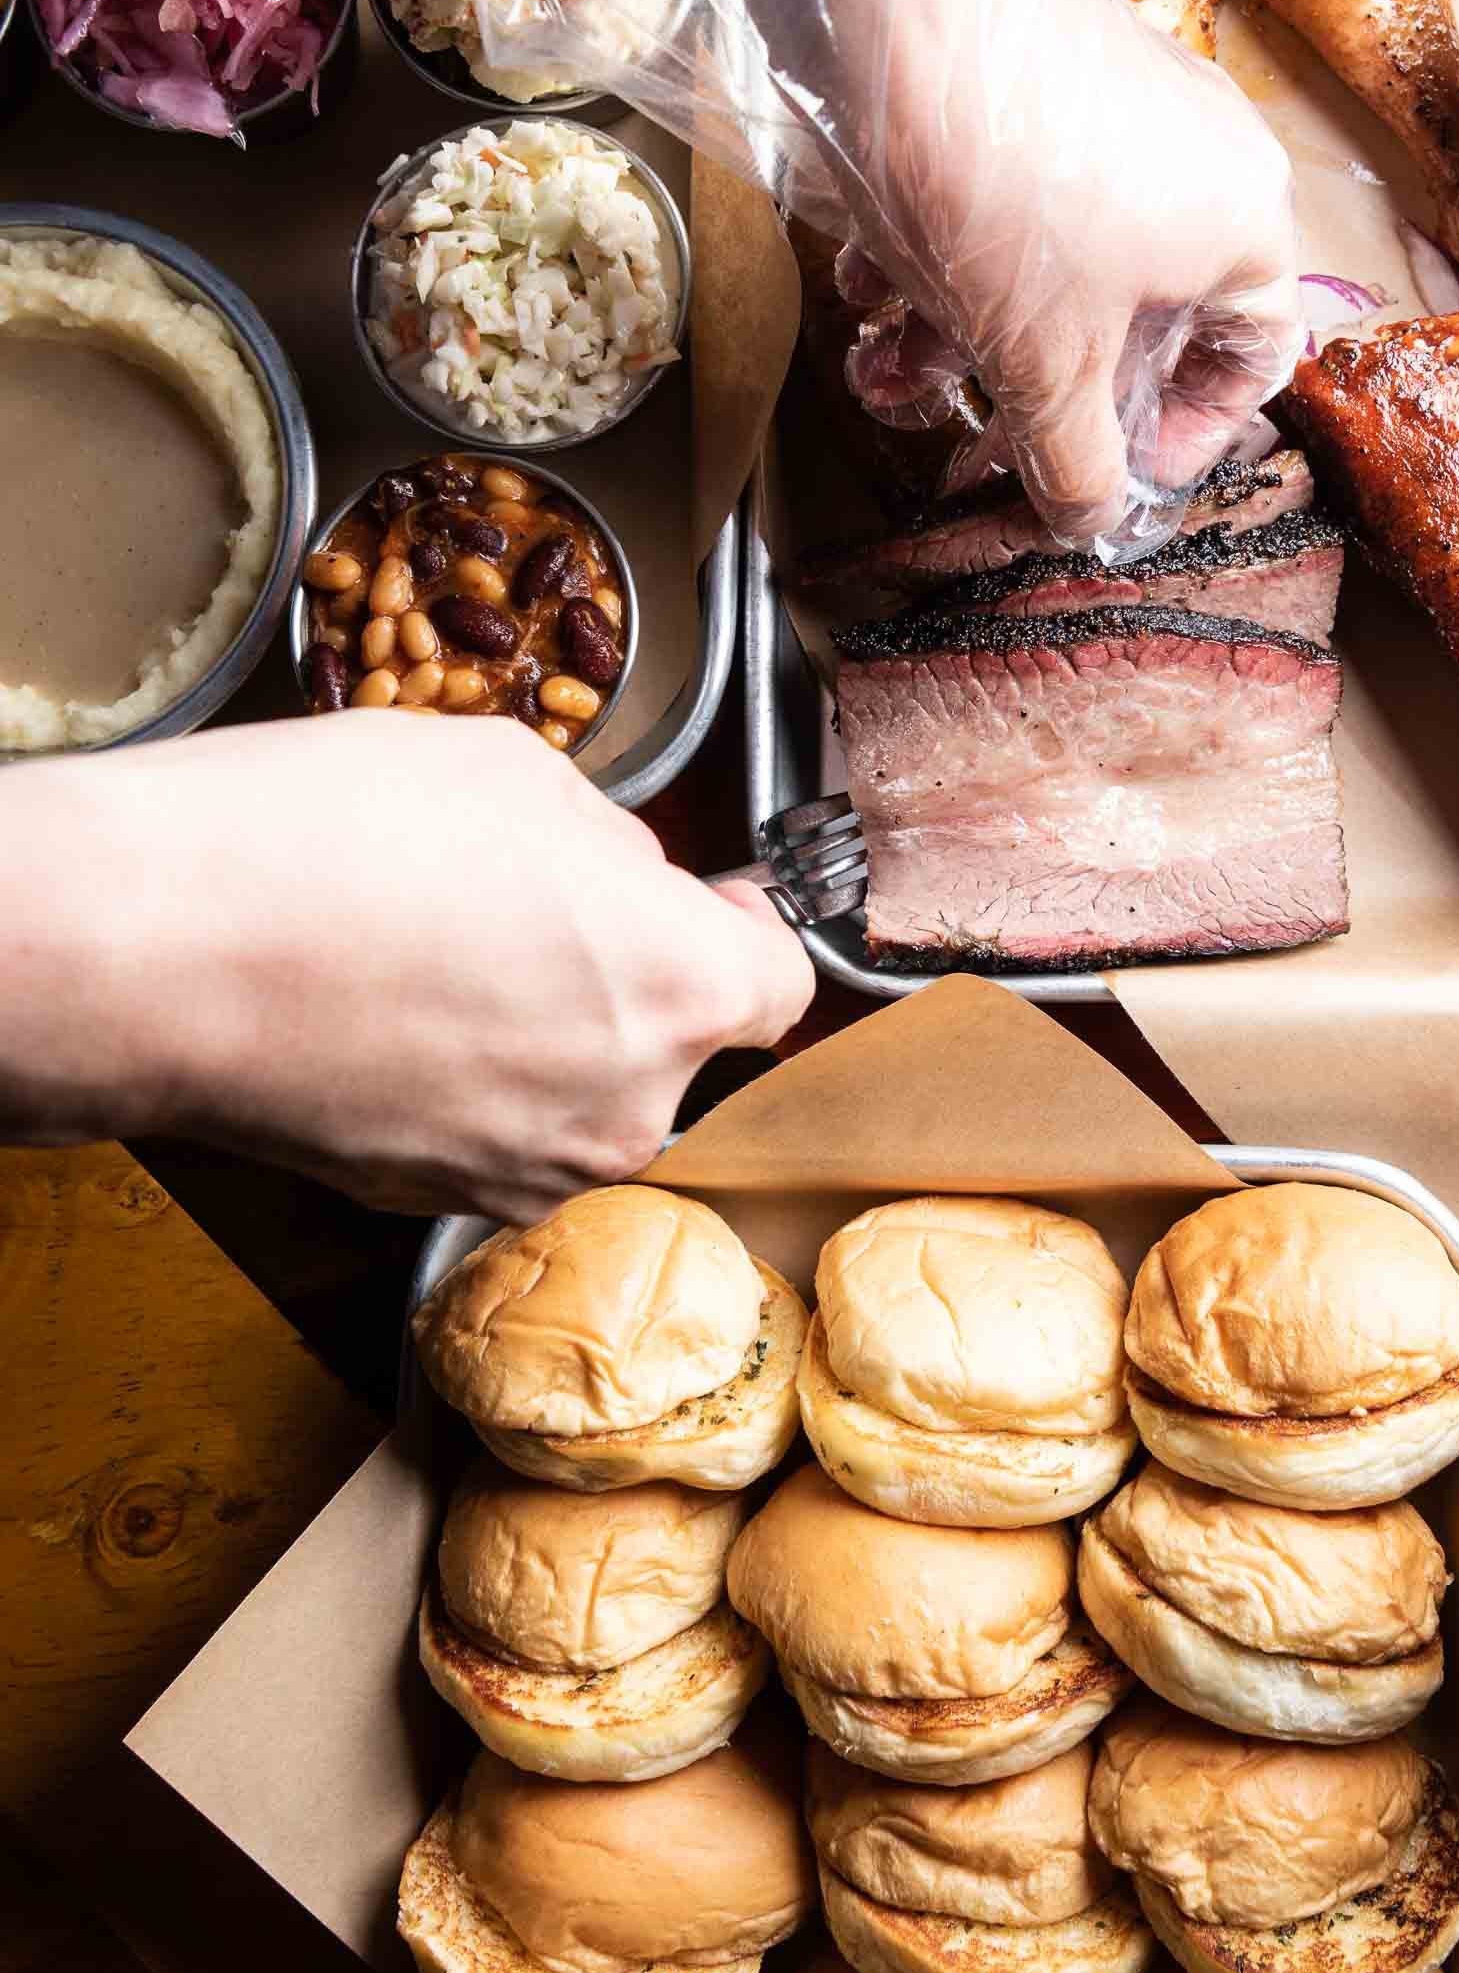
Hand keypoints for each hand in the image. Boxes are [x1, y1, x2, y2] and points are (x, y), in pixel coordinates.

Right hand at [0, 718, 812, 1220]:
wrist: (162, 951)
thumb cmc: (338, 839)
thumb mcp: (520, 772)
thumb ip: (611, 843)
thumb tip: (622, 877)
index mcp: (682, 986)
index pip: (783, 981)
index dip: (744, 931)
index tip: (706, 901)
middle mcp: (628, 1105)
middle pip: (678, 1045)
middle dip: (629, 979)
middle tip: (534, 905)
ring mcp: (526, 1169)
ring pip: (581, 1095)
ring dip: (544, 1037)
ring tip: (439, 953)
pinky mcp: (432, 1200)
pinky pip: (492, 1133)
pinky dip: (464, 1082)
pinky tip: (389, 1009)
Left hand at [727, 0, 1304, 550]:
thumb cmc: (998, 184)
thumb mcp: (1041, 363)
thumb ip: (1076, 461)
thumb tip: (1091, 523)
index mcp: (1243, 225)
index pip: (1253, 359)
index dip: (1180, 436)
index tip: (1104, 478)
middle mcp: (1196, 157)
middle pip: (1129, 319)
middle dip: (1031, 394)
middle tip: (966, 445)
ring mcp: (1110, 107)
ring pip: (1047, 263)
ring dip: (961, 336)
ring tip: (882, 371)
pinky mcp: (1022, 74)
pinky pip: (1001, 195)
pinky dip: (937, 254)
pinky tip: (862, 288)